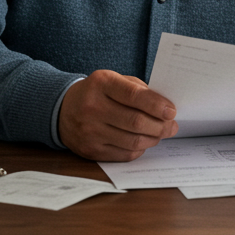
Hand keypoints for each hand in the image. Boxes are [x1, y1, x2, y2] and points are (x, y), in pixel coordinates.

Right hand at [58, 69, 177, 160]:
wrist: (63, 110)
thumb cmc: (98, 93)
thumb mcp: (114, 81)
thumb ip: (138, 90)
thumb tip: (165, 108)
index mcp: (101, 84)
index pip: (134, 96)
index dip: (157, 105)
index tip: (171, 111)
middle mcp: (92, 107)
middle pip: (136, 122)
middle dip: (160, 126)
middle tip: (171, 126)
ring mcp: (90, 131)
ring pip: (133, 141)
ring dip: (153, 138)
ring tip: (160, 133)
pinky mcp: (91, 150)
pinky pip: (124, 154)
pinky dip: (139, 149)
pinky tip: (143, 141)